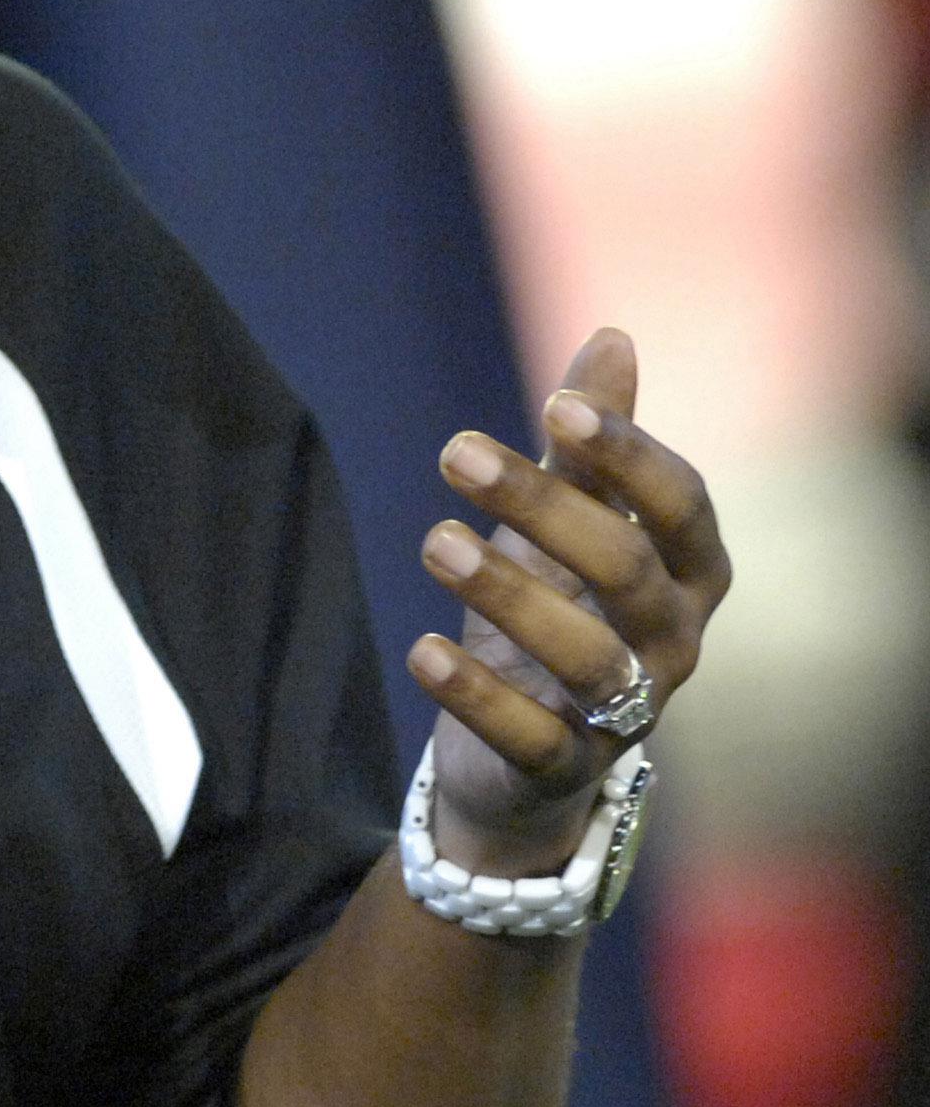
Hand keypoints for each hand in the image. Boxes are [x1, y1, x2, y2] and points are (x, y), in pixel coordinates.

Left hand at [405, 329, 730, 873]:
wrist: (520, 751)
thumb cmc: (556, 607)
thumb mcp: (564, 521)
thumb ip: (586, 444)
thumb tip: (614, 337)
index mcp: (686, 572)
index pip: (680, 505)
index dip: (627, 455)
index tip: (555, 405)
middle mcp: (672, 643)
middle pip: (629, 571)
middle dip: (546, 508)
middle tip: (454, 451)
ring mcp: (625, 712)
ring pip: (588, 658)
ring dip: (509, 594)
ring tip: (433, 542)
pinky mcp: (564, 769)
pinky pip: (535, 740)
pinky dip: (478, 696)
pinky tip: (421, 650)